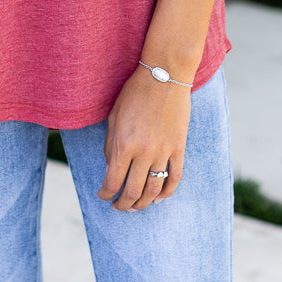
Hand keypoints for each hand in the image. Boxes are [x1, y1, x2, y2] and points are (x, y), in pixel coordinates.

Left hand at [97, 65, 191, 210]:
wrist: (164, 75)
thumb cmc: (134, 92)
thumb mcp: (114, 117)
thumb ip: (111, 146)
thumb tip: (111, 170)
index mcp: (124, 144)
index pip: (113, 181)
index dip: (106, 193)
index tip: (103, 196)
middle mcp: (144, 152)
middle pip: (133, 191)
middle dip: (123, 204)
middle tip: (118, 206)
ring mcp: (164, 151)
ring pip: (154, 189)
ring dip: (143, 203)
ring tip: (135, 206)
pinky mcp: (179, 148)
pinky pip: (174, 177)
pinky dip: (167, 192)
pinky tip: (158, 198)